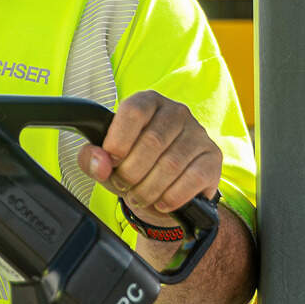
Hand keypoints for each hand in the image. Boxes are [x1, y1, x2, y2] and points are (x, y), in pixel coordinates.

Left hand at [77, 91, 221, 225]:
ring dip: (149, 188)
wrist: (165, 192)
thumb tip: (98, 161)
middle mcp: (176, 112)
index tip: (111, 161)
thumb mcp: (106, 164)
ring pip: (171, 164)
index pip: (133, 111)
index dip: (118, 140)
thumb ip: (91, 159)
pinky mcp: (213, 157)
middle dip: (132, 172)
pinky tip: (161, 202)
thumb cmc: (134, 168)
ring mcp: (198, 133)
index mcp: (147, 102)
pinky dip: (172, 196)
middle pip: (152, 141)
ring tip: (139, 196)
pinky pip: (193, 178)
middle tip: (123, 185)